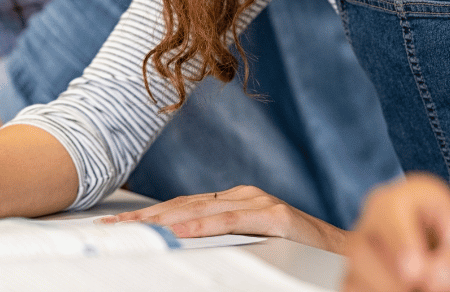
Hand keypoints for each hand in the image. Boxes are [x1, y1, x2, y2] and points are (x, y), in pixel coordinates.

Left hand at [98, 185, 349, 253]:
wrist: (340, 252)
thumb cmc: (294, 254)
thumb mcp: (249, 244)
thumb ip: (220, 240)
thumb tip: (179, 245)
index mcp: (233, 201)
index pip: (181, 206)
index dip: (147, 214)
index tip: (115, 224)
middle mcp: (242, 195)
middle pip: (183, 206)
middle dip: (144, 217)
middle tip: (109, 227)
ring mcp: (258, 202)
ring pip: (201, 210)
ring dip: (164, 220)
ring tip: (134, 229)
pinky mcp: (274, 216)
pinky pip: (232, 221)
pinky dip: (204, 226)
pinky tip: (181, 230)